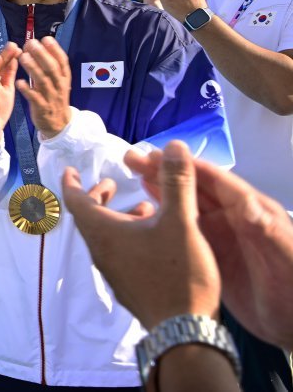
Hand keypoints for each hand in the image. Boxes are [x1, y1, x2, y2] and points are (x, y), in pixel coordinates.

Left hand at [17, 37, 71, 138]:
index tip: (45, 38)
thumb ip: (50, 66)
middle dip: (42, 55)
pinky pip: (34, 98)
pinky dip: (27, 90)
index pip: (62, 61)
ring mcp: (51, 97)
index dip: (55, 49)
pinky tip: (19, 82)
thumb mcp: (58, 82)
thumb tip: (42, 45)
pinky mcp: (42, 108)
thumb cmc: (54, 98)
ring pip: (43, 81)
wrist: (59, 124)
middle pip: (52, 68)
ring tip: (23, 57)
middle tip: (31, 43)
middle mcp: (59, 86)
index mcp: (63, 78)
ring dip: (33, 68)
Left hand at [62, 141, 219, 328]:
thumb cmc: (177, 272)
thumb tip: (173, 145)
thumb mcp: (181, 222)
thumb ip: (176, 182)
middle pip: (89, 218)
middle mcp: (100, 251)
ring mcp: (112, 271)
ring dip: (118, 217)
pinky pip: (119, 252)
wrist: (183, 329)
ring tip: (145, 207)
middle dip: (98, 198)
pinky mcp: (127, 285)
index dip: (72, 183)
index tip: (71, 170)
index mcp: (103, 232)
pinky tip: (156, 237)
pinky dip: (128, 236)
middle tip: (112, 184)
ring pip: (106, 236)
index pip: (75, 201)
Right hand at [128, 149, 292, 349]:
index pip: (215, 181)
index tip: (157, 154)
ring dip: (162, 189)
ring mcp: (222, 237)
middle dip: (166, 171)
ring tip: (135, 175)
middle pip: (195, 188)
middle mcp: (234, 218)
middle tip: (133, 159)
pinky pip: (183, 231)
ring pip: (186, 206)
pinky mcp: (212, 256)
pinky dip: (165, 217)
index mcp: (252, 212)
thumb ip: (266, 228)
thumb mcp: (284, 255)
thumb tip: (244, 202)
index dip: (186, 166)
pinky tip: (148, 212)